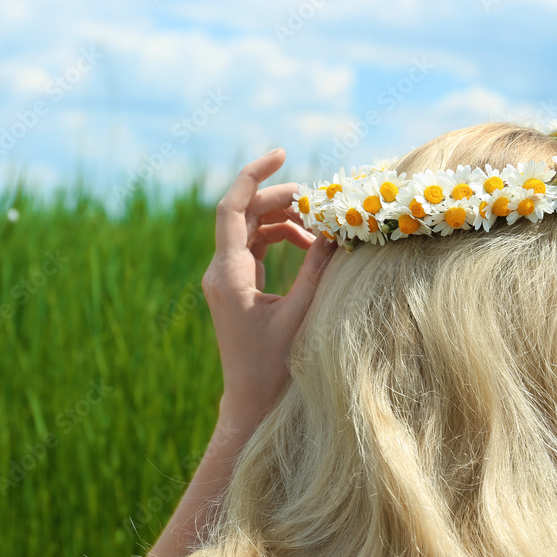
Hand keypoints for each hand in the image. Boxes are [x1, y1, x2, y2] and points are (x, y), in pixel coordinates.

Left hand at [201, 148, 337, 422]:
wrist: (251, 403)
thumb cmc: (274, 367)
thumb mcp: (301, 315)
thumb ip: (317, 270)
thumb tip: (336, 232)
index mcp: (229, 275)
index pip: (232, 209)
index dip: (254, 176)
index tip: (282, 153)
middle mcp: (220, 271)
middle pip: (244, 214)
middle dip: (280, 199)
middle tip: (319, 200)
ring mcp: (226, 278)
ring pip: (250, 229)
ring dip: (284, 219)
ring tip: (320, 226)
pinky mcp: (236, 286)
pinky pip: (255, 247)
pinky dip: (281, 238)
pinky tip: (309, 245)